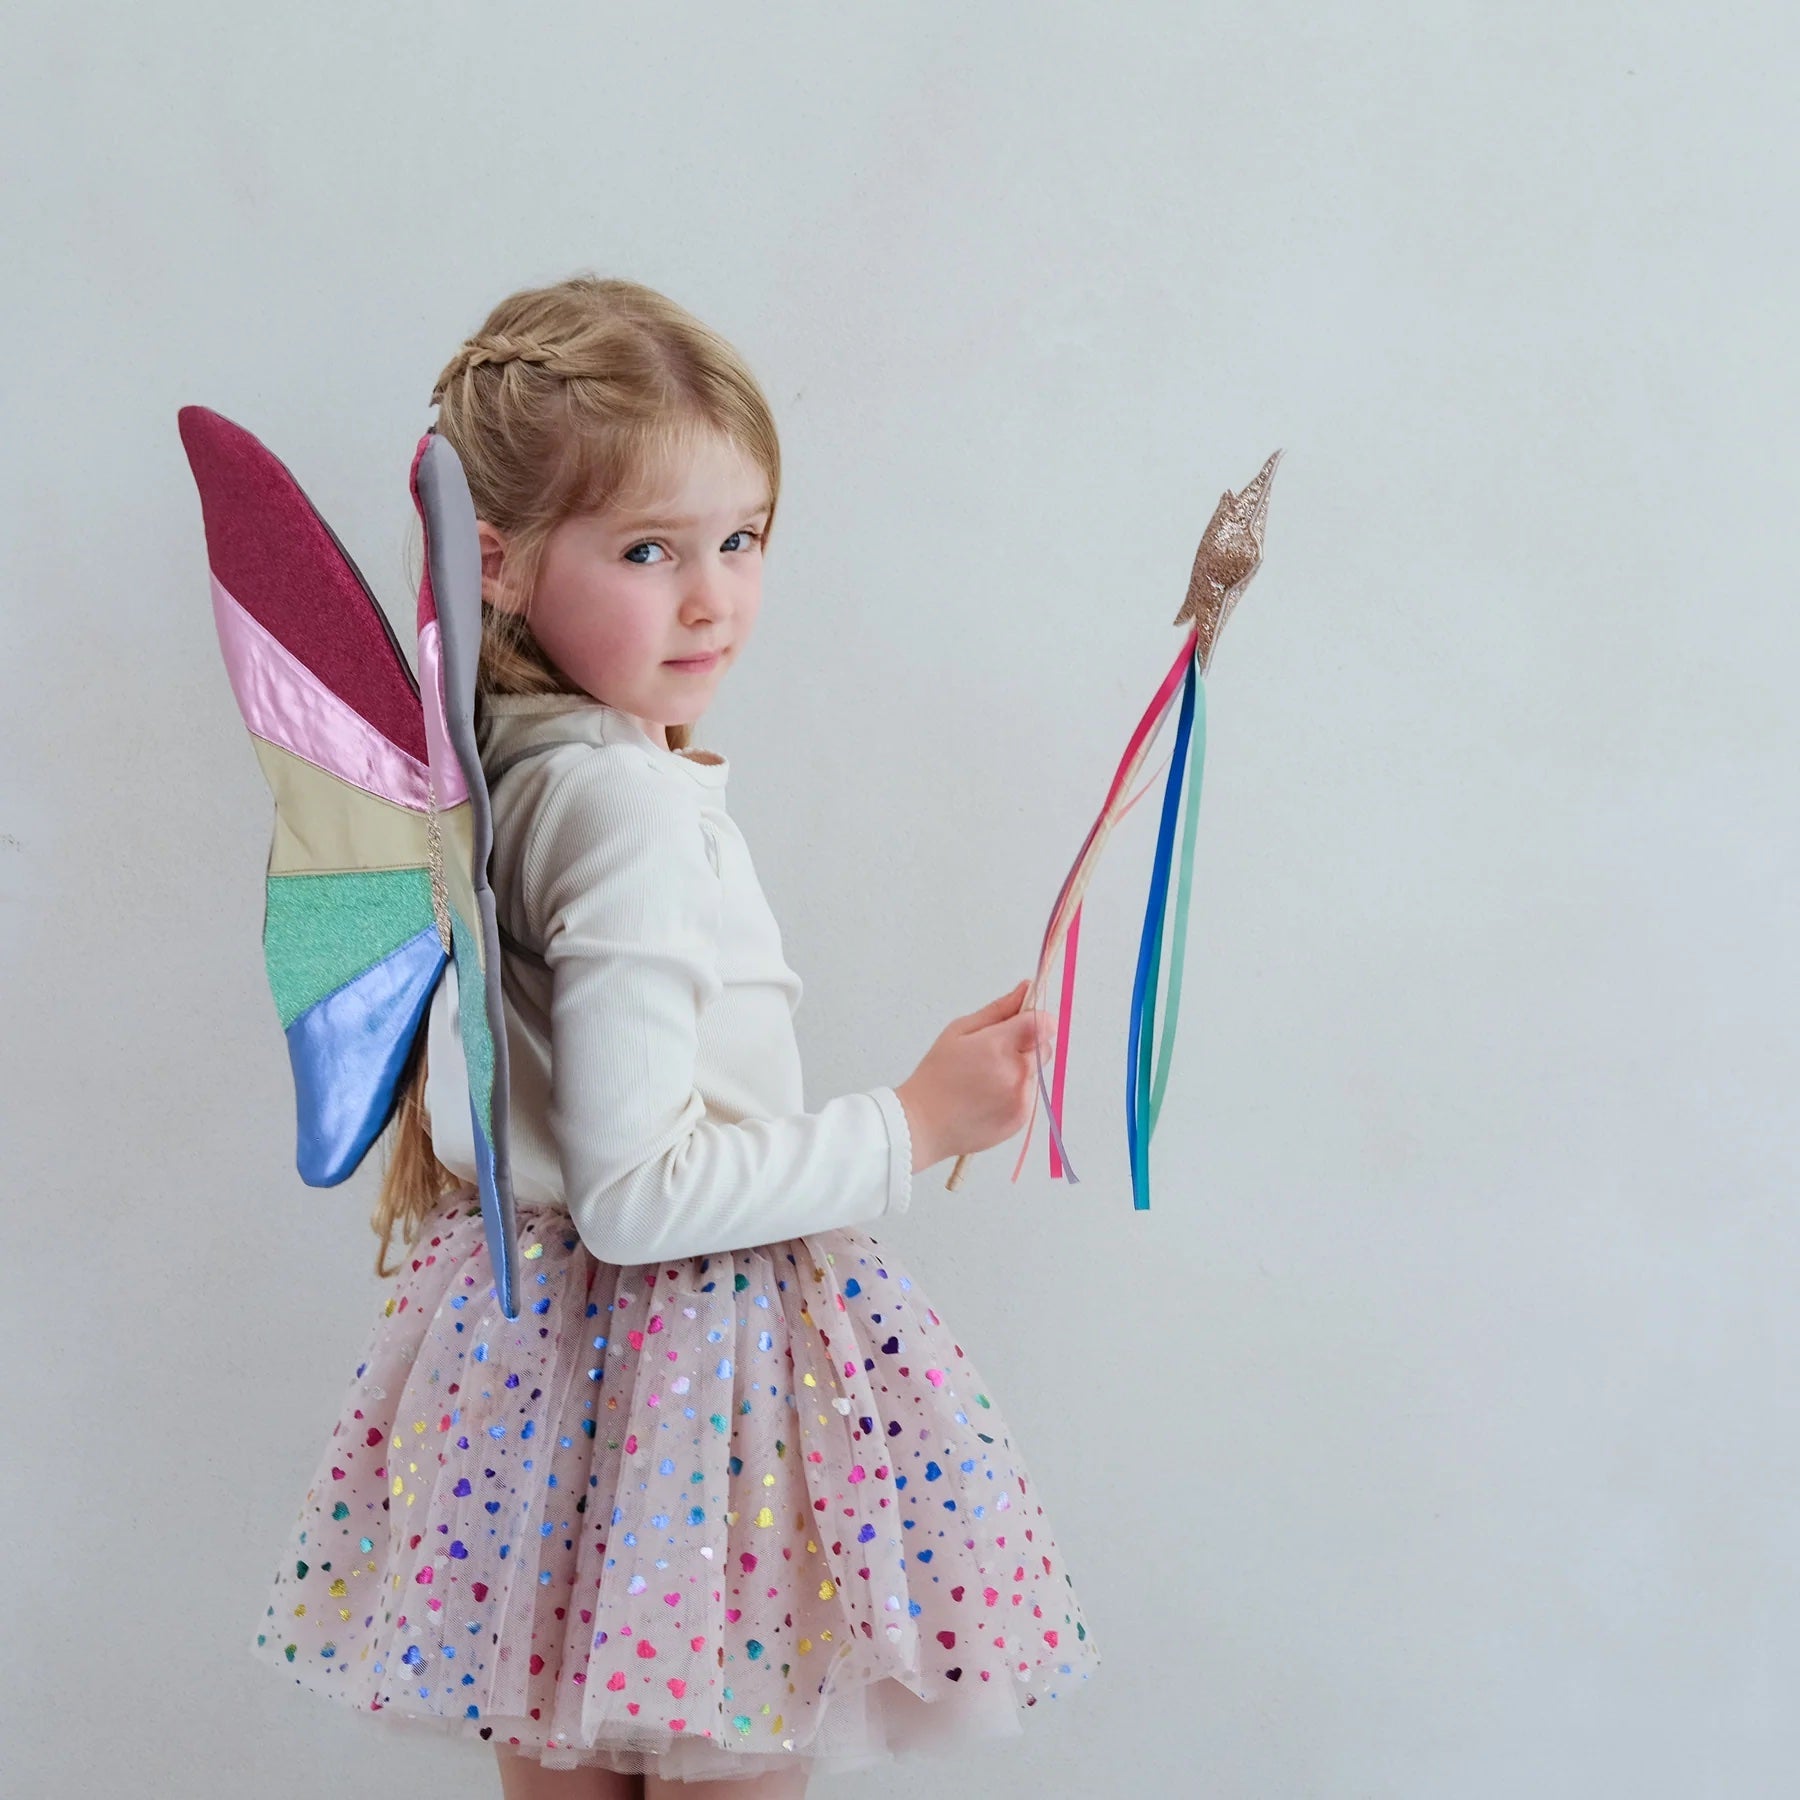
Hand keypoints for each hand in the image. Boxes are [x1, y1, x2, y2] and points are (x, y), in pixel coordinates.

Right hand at [895, 981, 1053, 1172]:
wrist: (923, 1125)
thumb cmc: (936, 1075)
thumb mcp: (958, 1032)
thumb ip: (998, 1010)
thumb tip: (1026, 988)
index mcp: (998, 1046)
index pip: (1043, 1023)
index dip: (1035, 1020)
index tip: (1019, 1024)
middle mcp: (1015, 1073)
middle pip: (1044, 1047)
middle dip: (1026, 1044)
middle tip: (992, 1054)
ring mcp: (1021, 1098)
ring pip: (1036, 1072)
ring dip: (1020, 1069)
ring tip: (986, 1079)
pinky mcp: (1022, 1118)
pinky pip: (1030, 1095)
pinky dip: (1015, 1092)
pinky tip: (988, 1097)